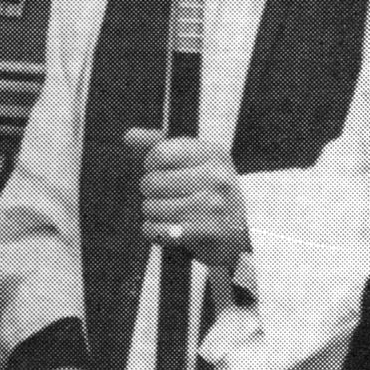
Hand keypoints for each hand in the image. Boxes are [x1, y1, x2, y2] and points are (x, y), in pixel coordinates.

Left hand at [128, 130, 248, 264]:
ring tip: (169, 212)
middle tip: (167, 195)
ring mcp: (216, 205)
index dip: (151, 164)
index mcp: (211, 153)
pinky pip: (160, 231)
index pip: (159, 153)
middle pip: (152, 182)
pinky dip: (154, 231)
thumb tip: (130, 136)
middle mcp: (217, 177)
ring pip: (152, 208)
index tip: (161, 170)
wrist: (239, 228)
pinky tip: (166, 228)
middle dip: (150, 191)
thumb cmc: (206, 189)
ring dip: (152, 212)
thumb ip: (157, 145)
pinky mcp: (210, 233)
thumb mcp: (189, 160)